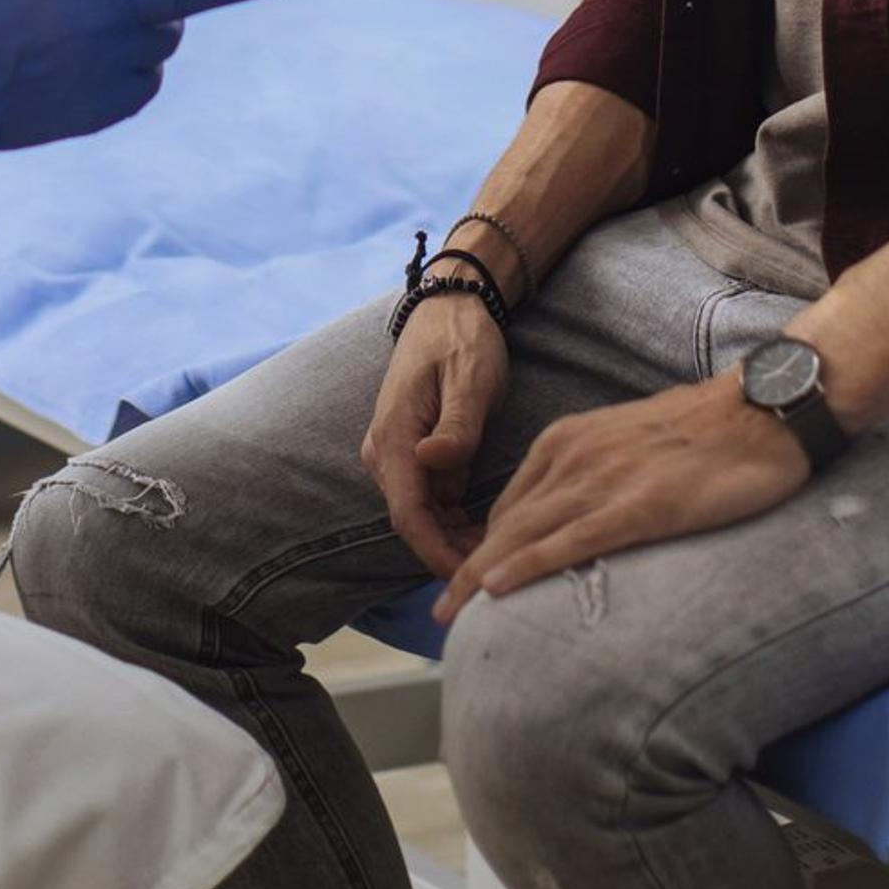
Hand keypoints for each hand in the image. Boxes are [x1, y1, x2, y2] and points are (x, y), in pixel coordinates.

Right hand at [363, 292, 510, 578]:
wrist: (450, 308)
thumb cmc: (462, 340)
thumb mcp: (470, 378)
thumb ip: (456, 425)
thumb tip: (432, 459)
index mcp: (394, 437)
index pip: (409, 515)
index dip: (438, 554)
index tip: (471, 579)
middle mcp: (385, 451)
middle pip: (415, 522)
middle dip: (453, 553)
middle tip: (502, 572)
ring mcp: (397, 454)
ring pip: (424, 515)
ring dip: (457, 538)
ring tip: (503, 554)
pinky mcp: (413, 453)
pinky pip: (432, 499)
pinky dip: (457, 519)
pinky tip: (490, 530)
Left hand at [434, 372, 807, 624]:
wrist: (762, 411)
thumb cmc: (708, 431)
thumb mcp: (631, 442)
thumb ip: (597, 473)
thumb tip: (581, 515)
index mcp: (569, 440)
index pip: (511, 505)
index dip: (485, 549)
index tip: (466, 584)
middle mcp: (573, 456)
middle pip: (504, 525)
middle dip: (467, 571)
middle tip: (440, 613)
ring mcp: (602, 480)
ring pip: (524, 535)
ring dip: (481, 578)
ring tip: (452, 616)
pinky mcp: (637, 507)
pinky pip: (568, 542)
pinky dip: (526, 566)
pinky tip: (497, 589)